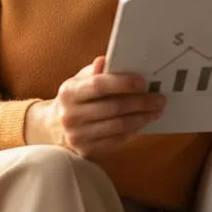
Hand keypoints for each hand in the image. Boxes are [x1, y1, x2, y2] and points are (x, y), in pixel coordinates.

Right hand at [25, 56, 165, 157]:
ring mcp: (78, 136)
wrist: (52, 128)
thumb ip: (94, 72)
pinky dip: (133, 131)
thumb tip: (105, 60)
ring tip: (156, 111)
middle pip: (113, 108)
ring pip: (118, 126)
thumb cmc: (74, 99)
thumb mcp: (78, 81)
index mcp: (69, 93)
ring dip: (141, 118)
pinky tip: (143, 123)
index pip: (99, 86)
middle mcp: (71, 115)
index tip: (143, 82)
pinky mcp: (86, 151)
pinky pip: (116, 140)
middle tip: (159, 98)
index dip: (123, 83)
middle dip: (141, 102)